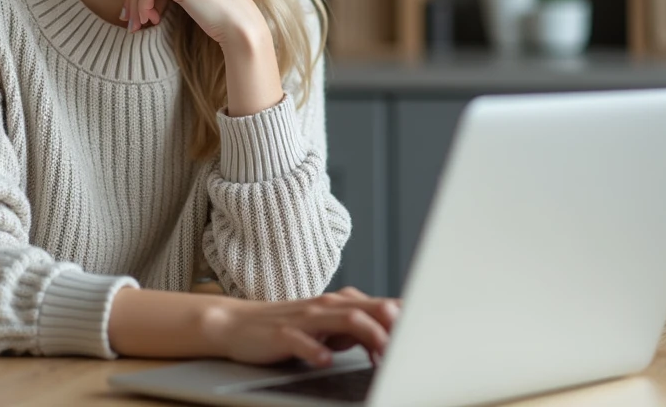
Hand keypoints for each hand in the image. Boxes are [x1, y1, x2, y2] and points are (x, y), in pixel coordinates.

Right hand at [202, 287, 400, 368]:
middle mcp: (327, 306)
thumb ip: (358, 330)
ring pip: (344, 320)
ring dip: (368, 336)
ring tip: (382, 357)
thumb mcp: (328, 328)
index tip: (427, 335)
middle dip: (394, 326)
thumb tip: (391, 340)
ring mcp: (305, 318)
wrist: (238, 324)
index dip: (406, 320)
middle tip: (414, 346)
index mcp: (341, 304)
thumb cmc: (289, 327)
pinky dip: (316, 349)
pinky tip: (326, 360)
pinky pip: (302, 340)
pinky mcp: (283, 334)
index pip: (382, 306)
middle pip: (370, 308)